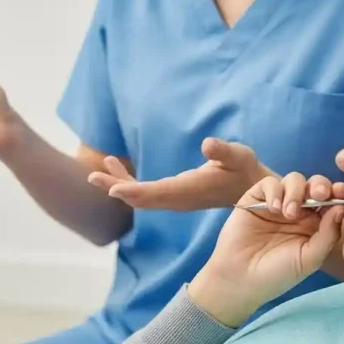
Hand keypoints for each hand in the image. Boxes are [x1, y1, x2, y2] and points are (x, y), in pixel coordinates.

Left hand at [86, 138, 273, 210]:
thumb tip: (207, 144)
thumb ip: (222, 151)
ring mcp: (174, 198)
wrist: (253, 189)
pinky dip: (127, 180)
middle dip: (115, 187)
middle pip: (140, 198)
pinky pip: (144, 191)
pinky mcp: (173, 194)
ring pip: (139, 196)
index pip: (155, 194)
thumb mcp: (239, 155)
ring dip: (117, 184)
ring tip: (97, 169)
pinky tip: (114, 164)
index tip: (111, 189)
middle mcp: (177, 198)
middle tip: (91, 176)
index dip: (132, 191)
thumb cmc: (245, 169)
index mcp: (189, 190)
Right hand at [187, 173, 343, 327]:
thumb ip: (328, 234)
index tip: (343, 194)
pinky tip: (274, 210)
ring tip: (289, 213)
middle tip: (321, 195)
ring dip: (296, 191)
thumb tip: (343, 208)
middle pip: (314, 185)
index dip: (338, 193)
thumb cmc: (279, 273)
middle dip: (321, 185)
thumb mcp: (310, 258)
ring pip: (294, 180)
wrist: (242, 278)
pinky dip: (275, 191)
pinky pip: (269, 183)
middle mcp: (298, 210)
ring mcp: (277, 203)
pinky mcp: (255, 198)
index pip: (331, 201)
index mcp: (315, 224)